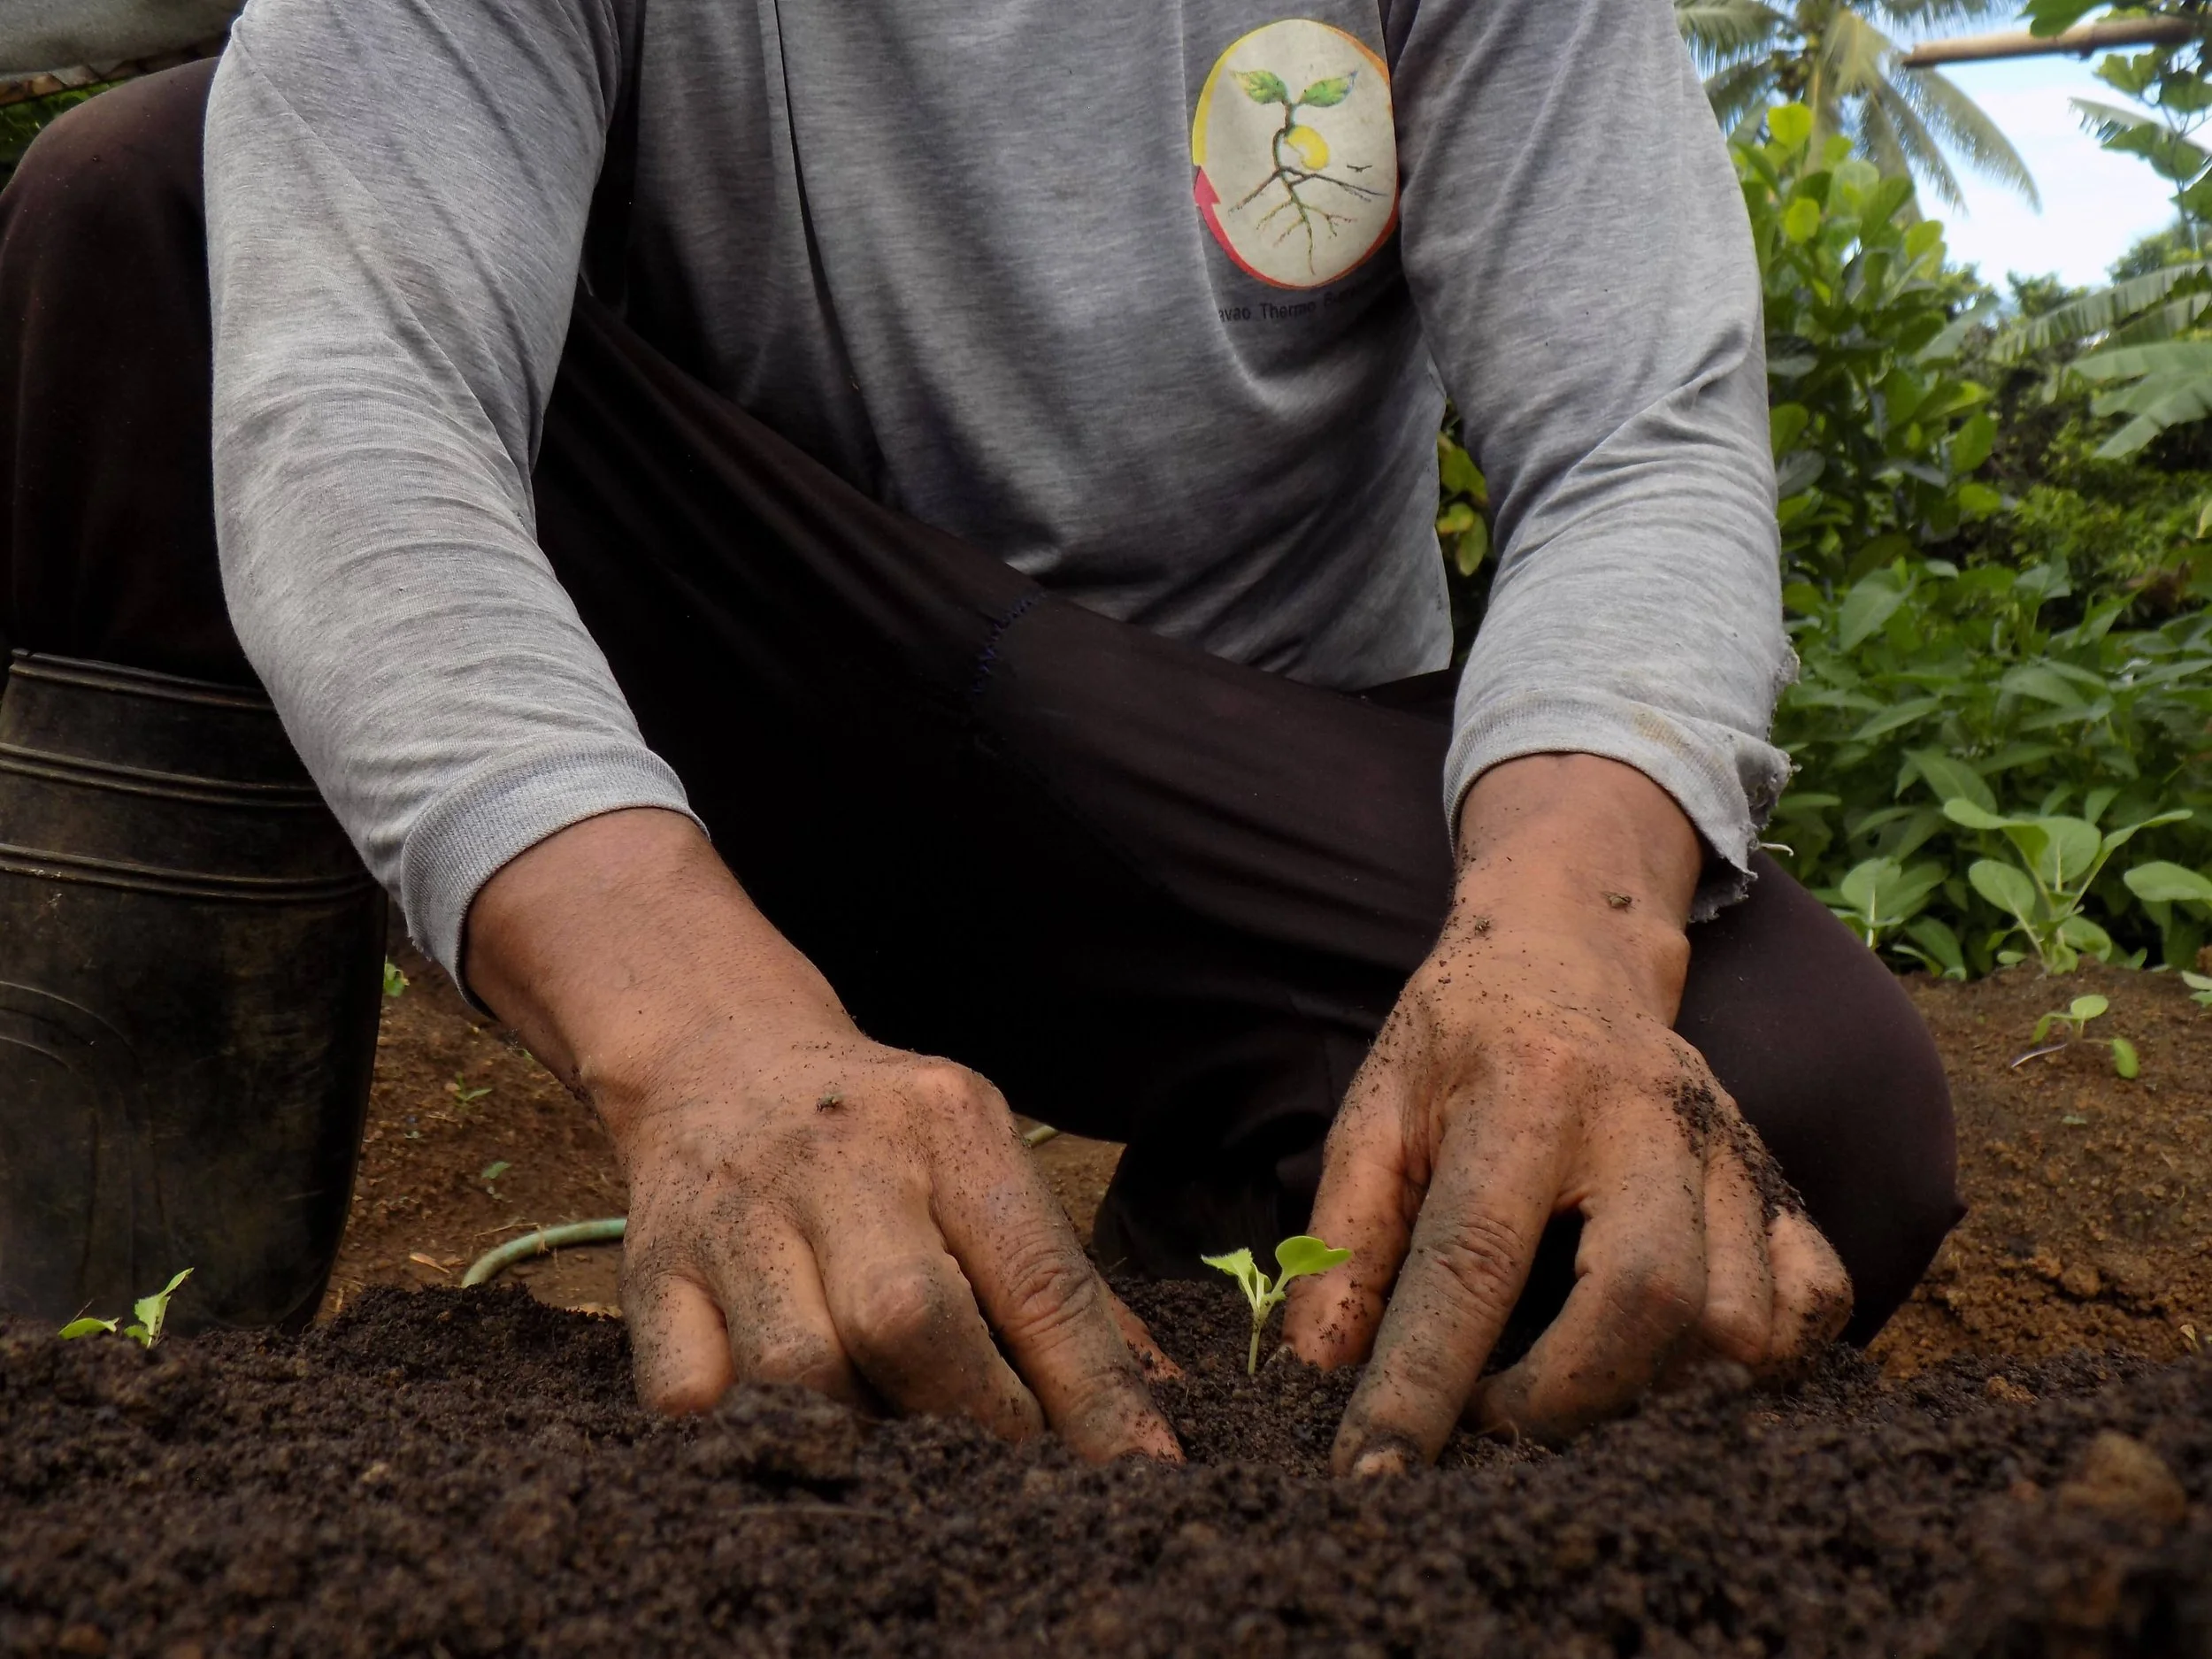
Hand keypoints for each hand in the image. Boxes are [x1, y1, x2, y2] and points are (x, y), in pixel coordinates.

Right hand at [466, 809, 1178, 1463]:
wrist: (718, 1058)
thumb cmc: (881, 1136)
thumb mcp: (981, 1160)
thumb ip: (1060, 1281)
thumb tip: (1156, 1405)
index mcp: (948, 1127)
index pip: (1037, 1278)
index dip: (1093, 1393)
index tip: (1139, 1471)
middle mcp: (841, 1161)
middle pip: (911, 1319)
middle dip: (975, 1416)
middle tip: (1003, 1460)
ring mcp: (738, 1217)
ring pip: (804, 1370)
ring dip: (866, 1428)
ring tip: (895, 1430)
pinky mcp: (653, 1272)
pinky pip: (696, 1398)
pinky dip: (750, 1431)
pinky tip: (789, 1421)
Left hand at [1283, 756, 1850, 1469]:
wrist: (1573, 945)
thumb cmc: (1460, 1037)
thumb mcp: (1377, 1108)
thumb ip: (1347, 1237)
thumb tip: (1321, 1370)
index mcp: (1528, 1089)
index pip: (1474, 1263)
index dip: (1420, 1385)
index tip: (1374, 1473)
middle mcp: (1647, 1117)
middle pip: (1647, 1299)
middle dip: (1561, 1403)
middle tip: (1487, 1431)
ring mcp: (1730, 1151)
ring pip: (1736, 1320)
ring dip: (1649, 1397)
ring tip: (1566, 1403)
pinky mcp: (1778, 1182)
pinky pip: (1813, 1301)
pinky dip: (1756, 1367)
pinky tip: (1674, 1374)